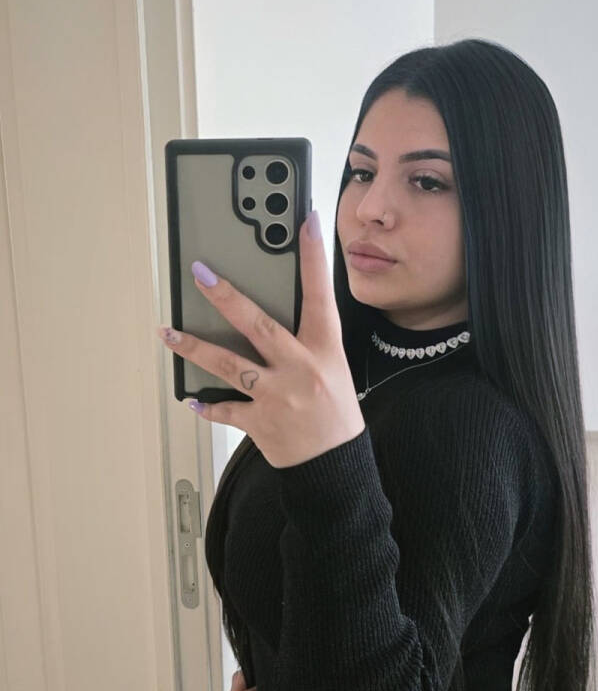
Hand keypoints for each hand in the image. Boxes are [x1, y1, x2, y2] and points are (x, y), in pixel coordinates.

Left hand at [156, 209, 365, 468]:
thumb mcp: (334, 370)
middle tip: (200, 273)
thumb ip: (306, 343)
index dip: (313, 257)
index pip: (319, 295)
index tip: (305, 222)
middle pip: (257, 324)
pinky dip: (207, 405)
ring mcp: (277, 396)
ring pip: (228, 364)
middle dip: (225, 297)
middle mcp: (299, 369)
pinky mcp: (260, 423)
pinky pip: (225, 410)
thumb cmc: (336, 417)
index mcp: (323, 351)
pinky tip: (191, 398)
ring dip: (193, 347)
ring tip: (168, 332)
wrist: (336, 468)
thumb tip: (268, 319)